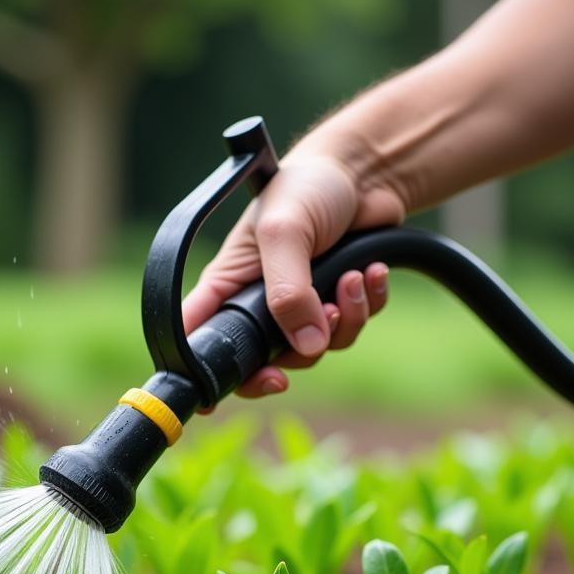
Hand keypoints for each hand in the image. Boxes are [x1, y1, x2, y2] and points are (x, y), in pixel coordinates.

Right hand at [182, 147, 404, 396]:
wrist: (363, 171)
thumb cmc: (304, 187)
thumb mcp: (285, 232)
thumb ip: (288, 292)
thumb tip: (307, 346)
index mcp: (228, 287)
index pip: (202, 342)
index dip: (205, 376)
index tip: (216, 401)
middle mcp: (259, 304)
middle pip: (267, 362)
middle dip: (299, 352)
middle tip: (318, 330)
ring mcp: (299, 307)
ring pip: (317, 349)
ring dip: (343, 320)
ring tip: (353, 278)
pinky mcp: (335, 302)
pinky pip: (351, 329)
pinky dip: (367, 305)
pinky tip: (371, 272)